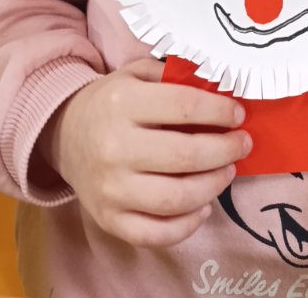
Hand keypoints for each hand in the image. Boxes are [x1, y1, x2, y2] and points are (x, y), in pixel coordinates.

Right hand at [50, 59, 251, 247]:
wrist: (64, 134)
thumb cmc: (111, 102)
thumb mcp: (135, 74)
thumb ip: (173, 76)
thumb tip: (219, 90)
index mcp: (123, 103)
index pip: (183, 106)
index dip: (219, 111)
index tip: (238, 114)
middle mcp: (115, 147)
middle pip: (185, 156)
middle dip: (225, 150)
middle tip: (242, 144)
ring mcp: (111, 188)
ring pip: (176, 198)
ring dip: (213, 186)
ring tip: (227, 171)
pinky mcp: (109, 220)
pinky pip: (156, 233)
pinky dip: (187, 225)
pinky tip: (203, 206)